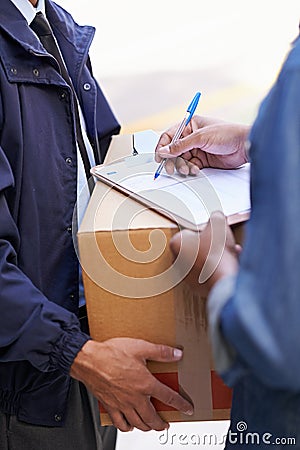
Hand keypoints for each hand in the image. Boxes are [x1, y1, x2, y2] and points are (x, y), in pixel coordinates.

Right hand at [70, 338, 192, 431]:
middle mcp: (135, 398)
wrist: (89, 360)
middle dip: (162, 424)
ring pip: (138, 423)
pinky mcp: (110, 406)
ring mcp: (122, 404)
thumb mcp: (140, 347)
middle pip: (152, 418)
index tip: (187, 409)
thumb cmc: (112, 353)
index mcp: (145, 383)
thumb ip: (161, 352)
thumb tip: (177, 354)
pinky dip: (127, 427)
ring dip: (147, 427)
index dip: (180, 404)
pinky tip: (129, 426)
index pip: (168, 397)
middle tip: (166, 424)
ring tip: (151, 426)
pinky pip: (120, 424)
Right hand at [155, 116, 249, 175]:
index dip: (163, 147)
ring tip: (187, 169)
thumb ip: (180, 145)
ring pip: (181, 159)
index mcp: (190, 125)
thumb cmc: (227, 134)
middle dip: (172, 160)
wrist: (245, 146)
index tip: (159, 157)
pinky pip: (190, 165)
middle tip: (171, 168)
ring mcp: (197, 148)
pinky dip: (190, 169)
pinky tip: (195, 169)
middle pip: (173, 150)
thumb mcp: (201, 138)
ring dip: (182, 165)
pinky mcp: (203, 160)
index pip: (169, 136)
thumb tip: (164, 151)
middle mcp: (192, 137)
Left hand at [170, 211, 240, 296]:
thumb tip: (217, 217)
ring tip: (230, 252)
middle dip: (210, 244)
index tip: (212, 231)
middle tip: (222, 241)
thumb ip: (216, 217)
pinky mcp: (198, 287)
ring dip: (216, 256)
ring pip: (203, 261)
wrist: (223, 277)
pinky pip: (208, 273)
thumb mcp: (219, 223)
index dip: (203, 230)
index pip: (188, 232)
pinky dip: (218, 268)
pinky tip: (231, 263)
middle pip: (196, 247)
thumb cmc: (216, 251)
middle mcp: (178, 261)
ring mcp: (187, 276)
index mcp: (177, 243)